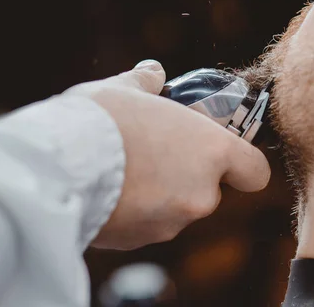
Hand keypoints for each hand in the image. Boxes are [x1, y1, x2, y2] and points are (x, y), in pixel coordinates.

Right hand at [65, 60, 270, 249]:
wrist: (57, 166)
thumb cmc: (101, 120)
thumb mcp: (126, 89)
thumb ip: (147, 82)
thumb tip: (153, 73)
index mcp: (212, 152)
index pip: (256, 172)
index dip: (244, 166)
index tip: (225, 158)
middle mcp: (201, 194)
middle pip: (210, 191)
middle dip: (188, 177)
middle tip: (156, 157)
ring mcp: (171, 223)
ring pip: (177, 210)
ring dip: (161, 196)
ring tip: (125, 172)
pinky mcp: (140, 241)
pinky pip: (147, 225)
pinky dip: (136, 213)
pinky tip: (109, 192)